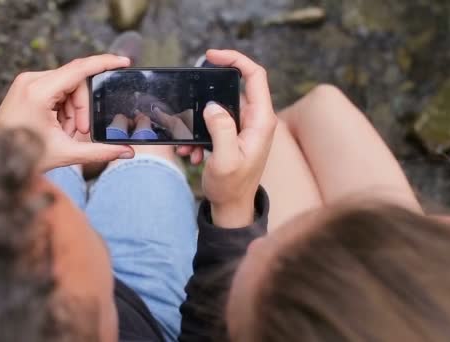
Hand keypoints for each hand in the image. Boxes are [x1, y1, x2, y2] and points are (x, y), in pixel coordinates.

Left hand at [0, 55, 134, 170]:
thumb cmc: (23, 156)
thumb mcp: (66, 153)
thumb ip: (100, 151)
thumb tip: (128, 152)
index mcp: (38, 92)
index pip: (80, 69)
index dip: (105, 63)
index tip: (124, 62)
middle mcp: (31, 80)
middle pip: (75, 82)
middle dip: (82, 107)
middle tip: (80, 131)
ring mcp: (26, 82)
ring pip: (67, 86)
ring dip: (73, 110)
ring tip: (64, 132)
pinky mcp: (26, 87)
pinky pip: (56, 89)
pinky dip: (63, 108)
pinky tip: (57, 126)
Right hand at [200, 50, 276, 227]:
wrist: (232, 208)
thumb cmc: (232, 188)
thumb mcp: (225, 160)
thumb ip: (221, 130)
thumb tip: (213, 106)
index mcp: (261, 122)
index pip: (255, 76)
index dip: (235, 60)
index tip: (211, 56)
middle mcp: (256, 121)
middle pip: (234, 88)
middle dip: (207, 95)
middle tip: (188, 100)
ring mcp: (245, 128)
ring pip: (219, 107)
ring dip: (199, 121)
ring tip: (188, 143)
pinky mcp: (234, 136)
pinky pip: (214, 123)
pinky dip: (199, 134)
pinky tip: (191, 153)